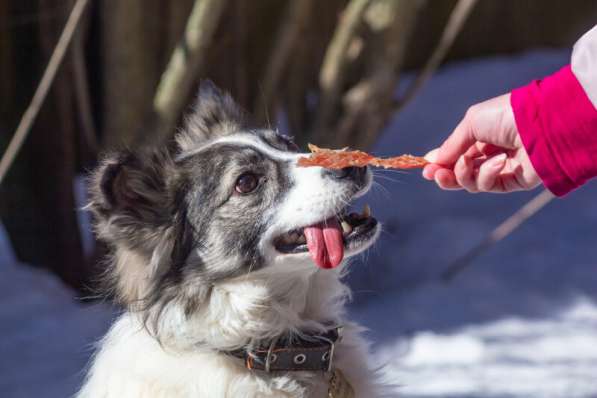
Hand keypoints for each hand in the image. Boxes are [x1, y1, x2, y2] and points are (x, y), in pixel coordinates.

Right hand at [422, 93, 540, 192]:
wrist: (540, 123)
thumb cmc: (505, 115)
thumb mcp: (470, 124)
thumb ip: (451, 145)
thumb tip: (432, 161)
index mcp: (481, 136)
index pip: (456, 155)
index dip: (440, 164)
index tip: (426, 170)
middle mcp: (490, 153)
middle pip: (460, 173)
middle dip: (446, 176)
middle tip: (435, 175)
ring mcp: (502, 169)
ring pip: (471, 183)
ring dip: (463, 175)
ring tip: (466, 163)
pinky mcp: (513, 181)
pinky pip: (490, 185)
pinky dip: (487, 175)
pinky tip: (497, 162)